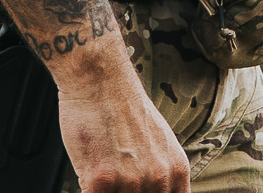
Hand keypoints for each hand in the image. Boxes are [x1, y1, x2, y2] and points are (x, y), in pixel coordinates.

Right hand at [57, 83, 189, 192]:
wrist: (101, 80)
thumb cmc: (126, 108)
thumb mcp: (161, 141)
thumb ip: (162, 171)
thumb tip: (156, 190)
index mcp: (176, 170)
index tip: (140, 192)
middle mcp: (158, 178)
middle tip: (117, 181)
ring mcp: (130, 181)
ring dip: (107, 192)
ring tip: (101, 176)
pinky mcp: (101, 180)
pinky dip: (87, 191)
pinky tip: (87, 181)